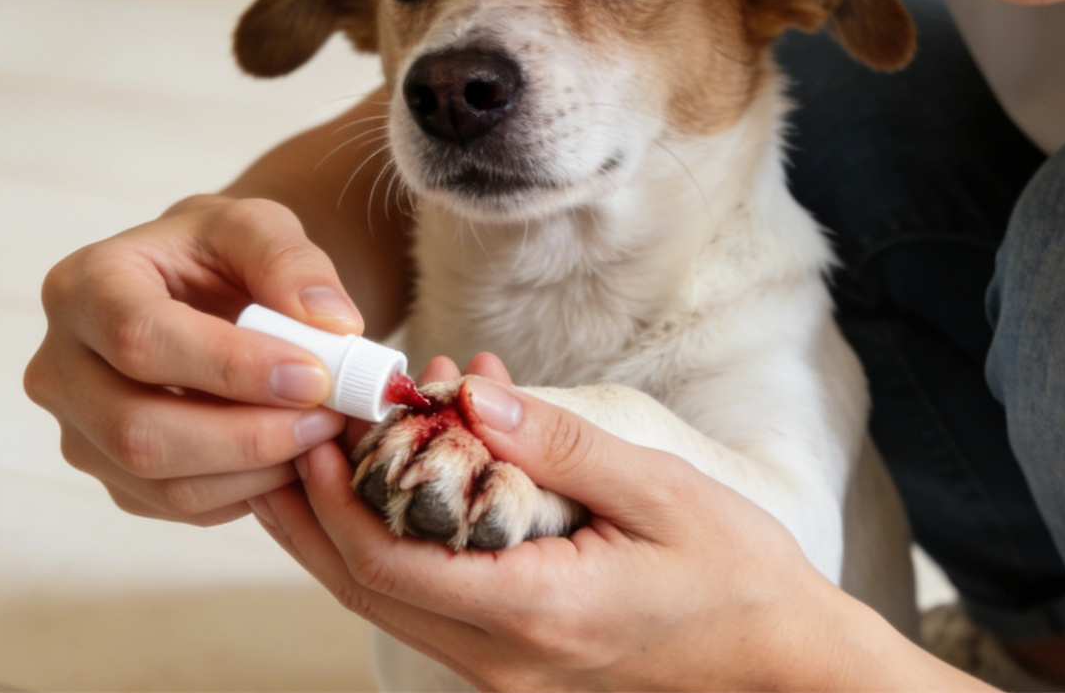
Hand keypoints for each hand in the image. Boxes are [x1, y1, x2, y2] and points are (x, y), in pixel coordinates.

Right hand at [24, 195, 365, 524]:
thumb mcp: (257, 226)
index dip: (230, 366)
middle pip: (137, 429)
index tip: (314, 376)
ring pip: (160, 481)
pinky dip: (246, 491)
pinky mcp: (110, 474)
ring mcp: (77, 430)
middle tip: (328, 418)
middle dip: (248, 435)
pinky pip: (177, 505)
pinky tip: (289, 455)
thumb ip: (292, 261)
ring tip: (318, 434)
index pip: (140, 338)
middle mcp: (59, 366)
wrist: (198, 290)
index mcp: (83, 286)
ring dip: (256, 470)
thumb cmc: (219, 254)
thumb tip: (332, 325)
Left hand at [249, 374, 912, 690]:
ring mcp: (507, 672)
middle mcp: (503, 657)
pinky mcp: (518, 667)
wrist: (786, 668)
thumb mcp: (659, 490)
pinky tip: (399, 498)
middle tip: (278, 440)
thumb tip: (471, 399)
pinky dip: (398, 552)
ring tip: (311, 464)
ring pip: (390, 604)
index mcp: (533, 610)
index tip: (313, 428)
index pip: (388, 559)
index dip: (333, 495)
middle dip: (310, 515)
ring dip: (343, 534)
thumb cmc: (739, 578)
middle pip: (366, 589)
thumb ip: (558, 443)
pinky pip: (431, 610)